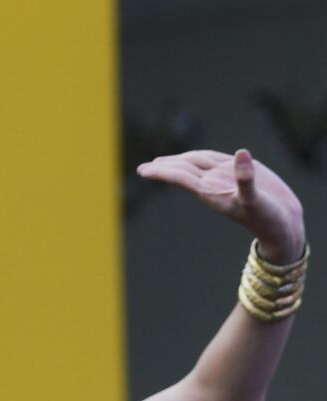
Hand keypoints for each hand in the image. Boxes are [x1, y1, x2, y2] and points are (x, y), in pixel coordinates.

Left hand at [138, 149, 305, 262]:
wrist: (281, 224)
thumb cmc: (266, 217)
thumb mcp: (255, 200)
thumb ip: (246, 179)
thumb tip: (241, 154)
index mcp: (211, 190)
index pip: (180, 175)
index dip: (162, 171)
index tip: (141, 171)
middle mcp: (215, 182)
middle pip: (184, 168)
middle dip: (164, 167)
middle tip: (143, 168)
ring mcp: (226, 177)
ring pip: (198, 164)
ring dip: (180, 161)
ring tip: (162, 163)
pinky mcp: (241, 172)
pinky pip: (217, 161)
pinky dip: (204, 157)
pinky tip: (197, 159)